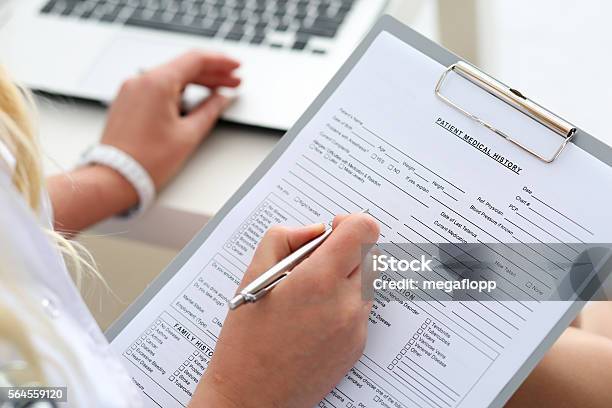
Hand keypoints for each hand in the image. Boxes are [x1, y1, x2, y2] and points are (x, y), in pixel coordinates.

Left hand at [101, 50, 240, 190]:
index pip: (196, 60)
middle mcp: (141, 80)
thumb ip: (210, 111)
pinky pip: (158, 87)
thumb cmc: (145, 161)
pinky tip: (193, 99)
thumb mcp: (188, 135)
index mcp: (157, 83)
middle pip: (184, 66)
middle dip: (212, 73)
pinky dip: (179, 90)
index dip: (221, 62)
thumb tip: (221, 99)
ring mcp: (132, 90)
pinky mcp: (128, 101)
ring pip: (172, 76)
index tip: (236, 67)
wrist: (113, 177)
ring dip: (196, 82)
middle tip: (234, 81)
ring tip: (218, 92)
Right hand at [190, 213, 379, 407]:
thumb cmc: (246, 340)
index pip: (363, 230)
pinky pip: (362, 310)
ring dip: (348, 277)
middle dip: (348, 250)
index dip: (349, 222)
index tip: (332, 231)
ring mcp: (356, 328)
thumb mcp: (253, 274)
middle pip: (371, 254)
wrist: (251, 397)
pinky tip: (314, 317)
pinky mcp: (357, 347)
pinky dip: (345, 303)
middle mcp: (346, 303)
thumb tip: (316, 230)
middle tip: (316, 263)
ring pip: (368, 282)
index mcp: (319, 280)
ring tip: (311, 293)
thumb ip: (285, 237)